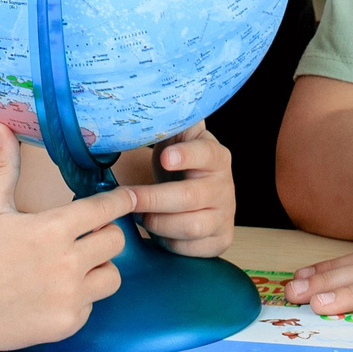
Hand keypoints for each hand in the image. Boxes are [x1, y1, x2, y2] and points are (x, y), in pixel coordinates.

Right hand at [0, 123, 132, 349]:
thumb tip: (0, 125)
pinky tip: (54, 294)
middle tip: (83, 236)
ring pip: (111, 275)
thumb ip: (3, 166)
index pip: (106, 209)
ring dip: (98, 267)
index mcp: (53, 228)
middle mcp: (67, 262)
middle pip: (116, 240)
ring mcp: (70, 296)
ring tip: (71, 266)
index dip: (120, 200)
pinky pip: (92, 305)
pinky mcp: (68, 324)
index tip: (128, 197)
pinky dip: (80, 298)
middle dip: (103, 234)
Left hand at [116, 123, 234, 256]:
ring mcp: (224, 215)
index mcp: (216, 156)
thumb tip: (158, 102)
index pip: (206, 154)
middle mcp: (225, 186)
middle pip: (190, 196)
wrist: (192, 197)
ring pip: (192, 226)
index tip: (164, 157)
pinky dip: (171, 243)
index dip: (186, 156)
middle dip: (153, 198)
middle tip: (127, 198)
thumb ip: (172, 121)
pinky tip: (157, 233)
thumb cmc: (177, 167)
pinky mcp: (219, 240)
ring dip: (159, 223)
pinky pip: (193, 249)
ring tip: (139, 217)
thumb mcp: (176, 139)